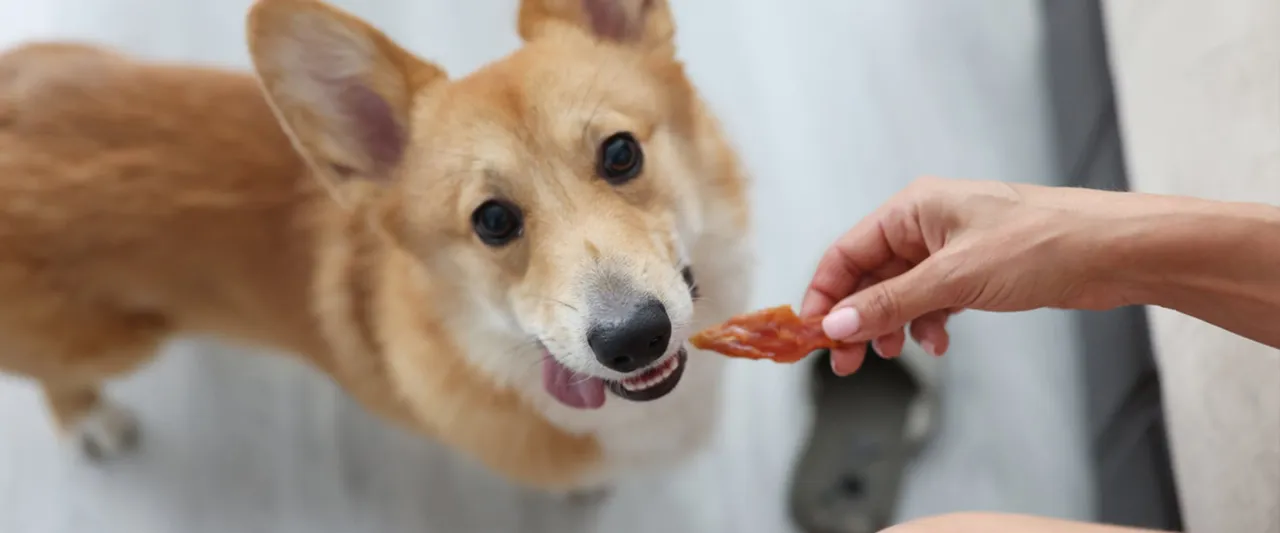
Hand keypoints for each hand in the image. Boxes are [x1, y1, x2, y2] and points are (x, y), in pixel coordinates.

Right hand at [801, 177, 1130, 374]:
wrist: (1115, 251)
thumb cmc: (1041, 244)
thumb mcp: (955, 278)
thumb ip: (891, 304)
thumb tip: (836, 325)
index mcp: (913, 209)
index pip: (848, 252)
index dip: (826, 293)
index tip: (813, 333)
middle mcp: (927, 225)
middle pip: (870, 276)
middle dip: (857, 318)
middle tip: (846, 362)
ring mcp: (952, 249)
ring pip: (900, 293)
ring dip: (894, 325)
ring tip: (897, 353)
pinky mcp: (976, 272)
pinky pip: (932, 301)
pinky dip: (928, 324)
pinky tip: (939, 343)